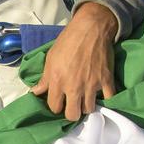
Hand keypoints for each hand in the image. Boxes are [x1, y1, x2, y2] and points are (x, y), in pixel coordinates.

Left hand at [31, 2, 116, 120]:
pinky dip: (106, 99)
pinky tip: (101, 94)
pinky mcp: (106, 80)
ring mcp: (91, 85)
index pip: (54, 107)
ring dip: (87, 105)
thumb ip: (44, 78)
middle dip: (71, 112)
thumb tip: (35, 92)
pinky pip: (108, 99)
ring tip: (86, 98)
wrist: (90, 28)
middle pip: (73, 115)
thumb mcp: (51, 58)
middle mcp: (74, 87)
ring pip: (89, 109)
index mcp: (57, 81)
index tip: (59, 101)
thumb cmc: (68, 41)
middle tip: (73, 104)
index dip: (56, 106)